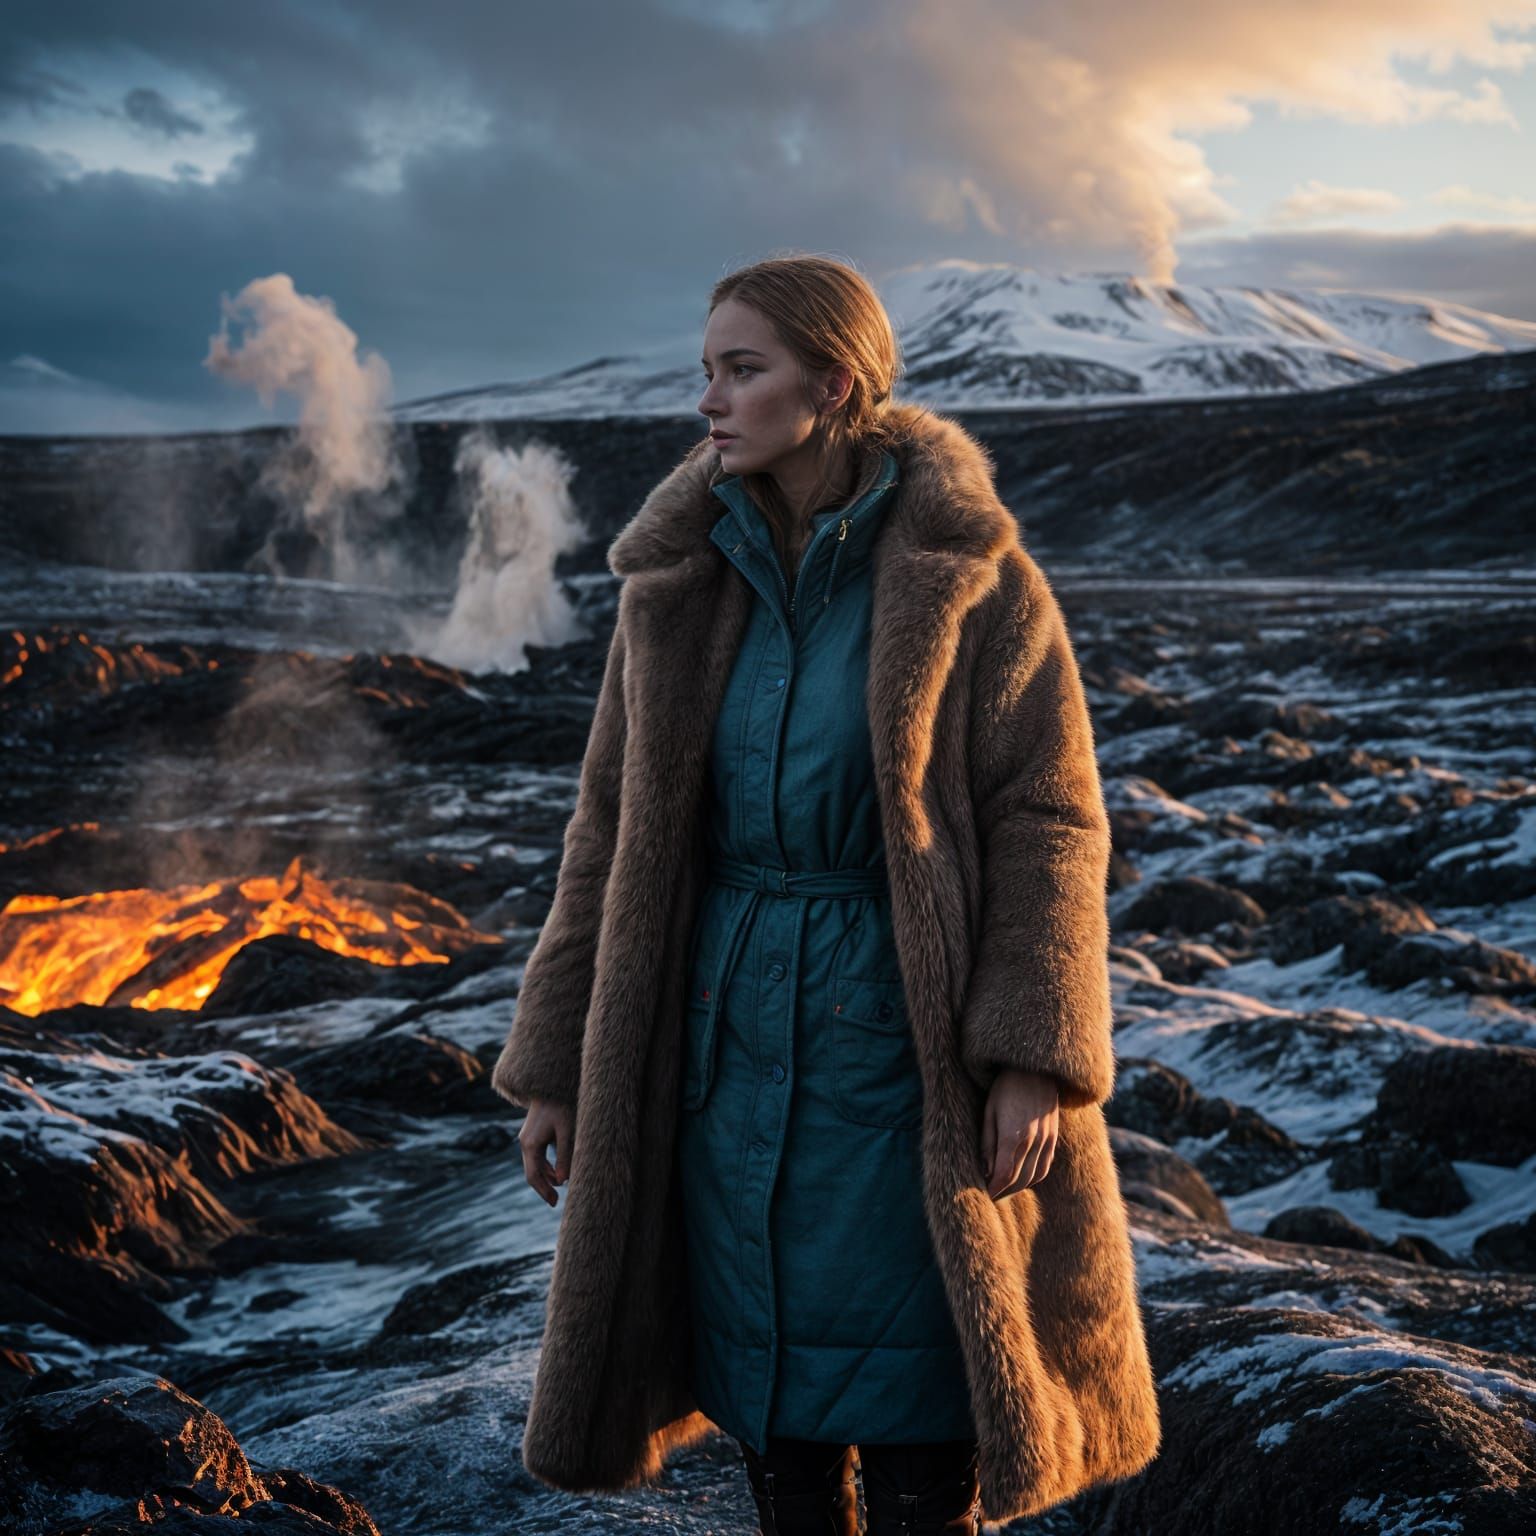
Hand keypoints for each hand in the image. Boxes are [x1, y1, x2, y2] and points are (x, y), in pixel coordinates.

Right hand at [517, 1096, 574, 1206]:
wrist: (551, 1084)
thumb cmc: (561, 1106)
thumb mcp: (566, 1132)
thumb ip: (564, 1156)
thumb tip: (563, 1181)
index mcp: (530, 1145)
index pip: (533, 1176)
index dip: (543, 1191)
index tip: (554, 1203)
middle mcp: (525, 1143)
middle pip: (532, 1172)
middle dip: (544, 1187)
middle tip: (556, 1201)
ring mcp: (527, 1137)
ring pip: (534, 1165)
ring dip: (546, 1177)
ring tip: (560, 1187)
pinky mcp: (533, 1133)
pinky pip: (536, 1156)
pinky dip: (545, 1166)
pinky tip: (557, 1172)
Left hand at [981, 1068, 1058, 1199]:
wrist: (1035, 1069)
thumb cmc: (1005, 1088)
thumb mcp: (989, 1112)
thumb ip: (987, 1143)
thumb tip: (986, 1171)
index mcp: (1013, 1136)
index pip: (1004, 1175)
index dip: (995, 1188)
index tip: (985, 1194)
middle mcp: (1032, 1141)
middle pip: (1019, 1179)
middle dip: (1004, 1191)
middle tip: (992, 1194)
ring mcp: (1046, 1140)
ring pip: (1034, 1176)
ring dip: (1019, 1186)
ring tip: (1006, 1188)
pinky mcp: (1054, 1137)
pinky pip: (1046, 1165)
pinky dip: (1034, 1177)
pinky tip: (1023, 1176)